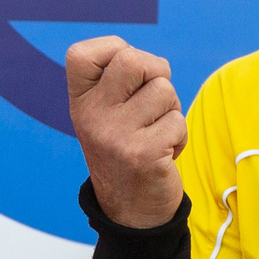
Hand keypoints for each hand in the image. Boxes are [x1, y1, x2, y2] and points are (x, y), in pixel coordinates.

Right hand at [66, 36, 185, 227]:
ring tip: (156, 132)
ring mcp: (115, 136)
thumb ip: (119, 83)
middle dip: (156, 70)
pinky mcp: (143, 154)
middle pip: (132, 59)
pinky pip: (178, 121)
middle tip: (154, 96)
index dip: (112, 48)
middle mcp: (91, 117)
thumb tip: (153, 64)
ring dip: (171, 109)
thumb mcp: (107, 115)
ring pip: (164, 91)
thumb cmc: (126, 149)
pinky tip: (163, 153)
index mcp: (80, 103)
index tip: (126, 71)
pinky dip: (179, 136)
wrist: (130, 210)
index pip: (79, 54)